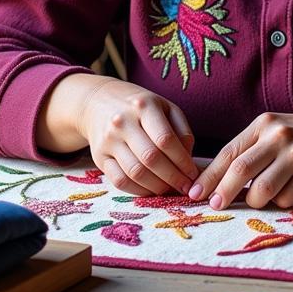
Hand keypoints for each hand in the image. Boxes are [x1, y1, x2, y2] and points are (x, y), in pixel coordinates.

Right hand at [77, 80, 198, 196]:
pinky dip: (139, 190)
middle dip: (172, 177)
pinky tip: (151, 189)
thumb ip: (182, 132)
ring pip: (135, 172)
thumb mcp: (166, 108)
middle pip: (150, 158)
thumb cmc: (141, 108)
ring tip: (170, 189)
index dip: (183, 161)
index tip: (193, 174)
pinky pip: (120, 181)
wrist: (99, 101)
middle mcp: (122, 122)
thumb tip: (188, 162)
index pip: (166, 139)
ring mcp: (108, 140)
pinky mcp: (99, 157)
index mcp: (144, 106)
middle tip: (185, 187)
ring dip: (157, 187)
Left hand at [188, 111, 292, 210]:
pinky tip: (287, 193)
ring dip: (254, 201)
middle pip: (240, 170)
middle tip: (215, 205)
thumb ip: (250, 150)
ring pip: (261, 189)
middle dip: (223, 192)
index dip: (210, 175)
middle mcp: (278, 136)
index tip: (196, 192)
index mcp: (263, 125)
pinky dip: (280, 201)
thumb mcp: (274, 131)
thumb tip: (217, 181)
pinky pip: (285, 198)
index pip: (229, 152)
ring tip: (256, 200)